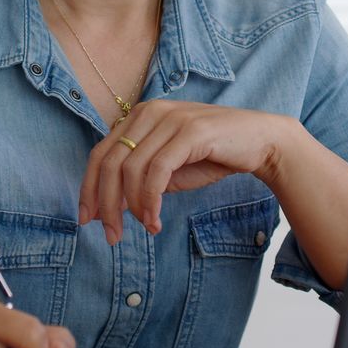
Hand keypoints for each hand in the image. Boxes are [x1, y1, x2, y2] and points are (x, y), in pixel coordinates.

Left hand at [79, 100, 302, 243]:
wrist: (260, 141)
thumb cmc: (213, 155)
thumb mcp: (168, 168)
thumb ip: (140, 178)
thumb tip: (111, 206)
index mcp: (139, 116)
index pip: (100, 154)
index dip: (88, 188)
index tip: (87, 219)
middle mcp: (150, 112)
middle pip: (110, 163)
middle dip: (105, 204)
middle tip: (111, 235)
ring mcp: (170, 119)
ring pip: (131, 169)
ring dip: (132, 207)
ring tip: (145, 228)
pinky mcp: (189, 132)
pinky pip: (157, 171)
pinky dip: (150, 201)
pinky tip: (155, 220)